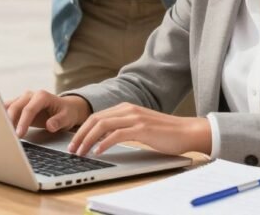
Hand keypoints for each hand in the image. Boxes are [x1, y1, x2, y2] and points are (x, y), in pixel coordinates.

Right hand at [4, 90, 90, 137]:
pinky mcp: (18, 105)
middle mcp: (30, 95)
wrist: (64, 108)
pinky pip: (7, 110)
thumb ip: (59, 121)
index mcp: (42, 96)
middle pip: (15, 107)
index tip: (19, 134)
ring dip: (4, 120)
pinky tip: (1, 128)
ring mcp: (23, 99)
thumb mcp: (67, 117)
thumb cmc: (66, 112)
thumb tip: (50, 126)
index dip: (23, 122)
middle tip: (8, 136)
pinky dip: (3, 118)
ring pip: (9, 107)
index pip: (29, 109)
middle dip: (10, 121)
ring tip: (2, 133)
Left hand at [68, 102, 210, 156]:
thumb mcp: (139, 126)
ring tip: (81, 152)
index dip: (82, 129)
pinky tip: (98, 151)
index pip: (96, 116)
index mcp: (126, 107)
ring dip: (88, 140)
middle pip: (95, 119)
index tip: (74, 142)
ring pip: (102, 126)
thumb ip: (122, 128)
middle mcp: (128, 109)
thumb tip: (102, 139)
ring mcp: (135, 118)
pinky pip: (117, 135)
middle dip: (80, 135)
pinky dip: (104, 143)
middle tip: (72, 149)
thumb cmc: (165, 132)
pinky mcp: (142, 129)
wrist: (187, 131)